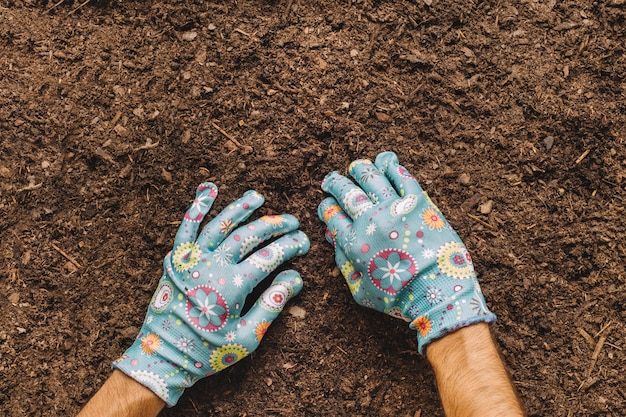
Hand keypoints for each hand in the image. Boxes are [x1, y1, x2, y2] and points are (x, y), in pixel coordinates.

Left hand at [114, 183, 309, 405]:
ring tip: (258, 197)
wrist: (161, 357)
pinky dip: (197, 207)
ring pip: (220, 225)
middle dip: (273, 225)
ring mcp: (191, 261)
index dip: (290, 246)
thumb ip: (271, 306)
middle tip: (292, 221)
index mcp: (231, 287)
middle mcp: (211, 267)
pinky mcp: (176, 260)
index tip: (303, 242)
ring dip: (240, 208)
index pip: (268, 257)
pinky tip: (209, 190)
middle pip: (248, 236)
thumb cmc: (206, 352)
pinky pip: (186, 227)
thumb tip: (295, 279)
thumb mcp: (246, 338)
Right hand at [318, 151, 494, 353]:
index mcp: (353, 243)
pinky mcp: (418, 202)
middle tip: (332, 181)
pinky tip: (385, 163)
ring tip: (356, 167)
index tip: (328, 205)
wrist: (439, 294)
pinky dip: (390, 166)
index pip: (332, 215)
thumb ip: (344, 265)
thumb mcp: (361, 291)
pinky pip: (401, 177)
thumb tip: (334, 240)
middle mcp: (370, 221)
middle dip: (334, 183)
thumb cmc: (399, 298)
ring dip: (359, 169)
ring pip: (370, 177)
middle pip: (346, 192)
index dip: (326, 207)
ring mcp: (394, 208)